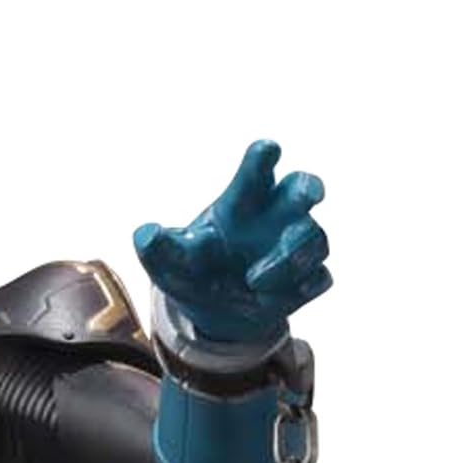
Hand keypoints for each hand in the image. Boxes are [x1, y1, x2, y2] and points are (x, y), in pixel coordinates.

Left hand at [135, 139, 330, 344]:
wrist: (213, 312)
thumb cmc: (194, 270)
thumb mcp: (169, 263)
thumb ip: (159, 247)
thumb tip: (144, 234)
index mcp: (245, 198)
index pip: (258, 167)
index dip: (263, 157)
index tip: (267, 150)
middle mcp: (277, 215)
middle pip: (304, 187)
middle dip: (309, 188)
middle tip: (308, 195)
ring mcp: (295, 245)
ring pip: (314, 238)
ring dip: (288, 260)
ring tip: (254, 281)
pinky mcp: (306, 279)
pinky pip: (318, 278)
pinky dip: (300, 287)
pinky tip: (276, 298)